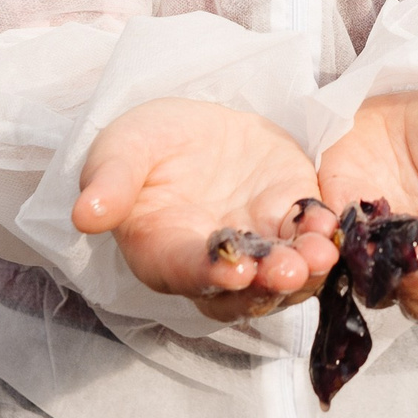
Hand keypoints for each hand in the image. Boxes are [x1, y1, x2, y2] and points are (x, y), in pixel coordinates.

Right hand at [73, 99, 337, 321]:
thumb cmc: (145, 144)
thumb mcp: (121, 149)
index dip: (207, 274)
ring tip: (322, 253)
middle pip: (242, 292)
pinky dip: (324, 236)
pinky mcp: (290, 219)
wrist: (190, 125)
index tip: (233, 271)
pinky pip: (310, 237)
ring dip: (306, 271)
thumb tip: (85, 215)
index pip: (184, 272)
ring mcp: (258, 245)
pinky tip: (333, 225)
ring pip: (283, 276)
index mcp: (163, 252)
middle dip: (268, 284)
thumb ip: (109, 181)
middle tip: (291, 270)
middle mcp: (213, 265)